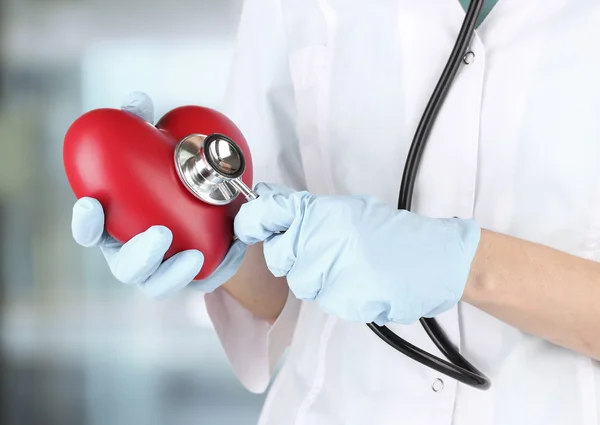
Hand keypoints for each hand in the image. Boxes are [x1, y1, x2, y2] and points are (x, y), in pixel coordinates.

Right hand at [70, 92, 246, 297]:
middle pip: (125, 267)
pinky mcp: (194, 278)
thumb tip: (137, 101)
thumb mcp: (160, 152)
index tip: (91, 204)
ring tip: (192, 255)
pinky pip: (199, 280)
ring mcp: (163, 271)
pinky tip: (231, 248)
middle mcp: (133, 254)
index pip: (91, 233)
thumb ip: (143, 130)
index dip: (85, 223)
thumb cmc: (171, 180)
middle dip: (138, 255)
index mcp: (116, 227)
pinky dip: (212, 268)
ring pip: (157, 283)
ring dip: (171, 272)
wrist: (213, 206)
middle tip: (160, 234)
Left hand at [234, 183, 480, 324]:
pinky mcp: (335, 299)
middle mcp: (314, 240)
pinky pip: (322, 299)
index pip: (264, 212)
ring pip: (300, 282)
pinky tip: (358, 282)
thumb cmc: (392, 234)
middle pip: (278, 257)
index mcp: (317, 213)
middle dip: (293, 257)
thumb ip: (307, 211)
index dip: (251, 221)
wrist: (429, 260)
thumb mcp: (347, 210)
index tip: (249, 227)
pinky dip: (337, 294)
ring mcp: (324, 271)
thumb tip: (271, 202)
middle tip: (322, 252)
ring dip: (318, 278)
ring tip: (349, 267)